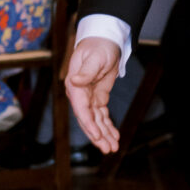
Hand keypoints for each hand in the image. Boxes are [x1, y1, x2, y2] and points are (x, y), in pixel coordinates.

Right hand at [64, 35, 121, 151]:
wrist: (104, 40)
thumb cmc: (97, 46)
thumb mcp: (94, 57)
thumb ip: (86, 71)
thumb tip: (74, 82)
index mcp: (75, 85)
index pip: (81, 109)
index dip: (89, 123)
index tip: (98, 135)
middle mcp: (79, 94)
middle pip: (87, 119)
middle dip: (97, 135)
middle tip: (107, 149)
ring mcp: (88, 97)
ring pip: (96, 120)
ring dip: (104, 134)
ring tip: (113, 148)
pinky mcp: (98, 97)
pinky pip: (102, 115)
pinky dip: (108, 125)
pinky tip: (114, 136)